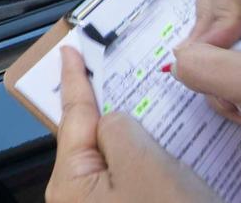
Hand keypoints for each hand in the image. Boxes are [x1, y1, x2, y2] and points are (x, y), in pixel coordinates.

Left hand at [46, 46, 219, 202]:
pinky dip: (151, 157)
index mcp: (72, 182)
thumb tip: (116, 121)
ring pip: (120, 155)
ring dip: (137, 132)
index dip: (73, 78)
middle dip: (108, 103)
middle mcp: (82, 196)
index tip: (68, 51)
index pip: (72, 115)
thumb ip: (118, 126)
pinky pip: (137, 175)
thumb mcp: (140, 160)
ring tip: (155, 111)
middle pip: (94, 135)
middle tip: (113, 70)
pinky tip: (172, 150)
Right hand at [171, 0, 240, 174]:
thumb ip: (206, 65)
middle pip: (208, 12)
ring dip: (215, 78)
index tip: (223, 47)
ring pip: (202, 44)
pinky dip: (217, 91)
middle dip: (213, 52)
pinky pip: (207, 67)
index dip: (215, 14)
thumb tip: (177, 59)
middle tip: (234, 80)